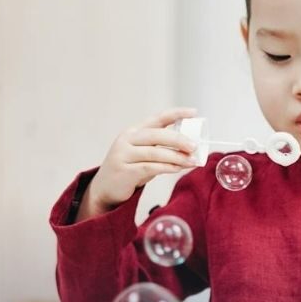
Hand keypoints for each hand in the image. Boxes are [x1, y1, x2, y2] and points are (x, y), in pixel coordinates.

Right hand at [79, 107, 199, 219]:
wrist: (105, 189)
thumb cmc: (130, 169)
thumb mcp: (145, 154)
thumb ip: (162, 149)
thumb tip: (191, 150)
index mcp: (134, 131)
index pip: (157, 118)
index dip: (176, 114)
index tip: (193, 112)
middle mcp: (127, 139)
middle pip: (156, 135)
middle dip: (178, 139)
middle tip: (194, 146)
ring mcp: (123, 154)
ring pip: (154, 152)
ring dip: (176, 157)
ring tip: (191, 161)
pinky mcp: (124, 170)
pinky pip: (149, 167)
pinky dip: (166, 167)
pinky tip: (177, 169)